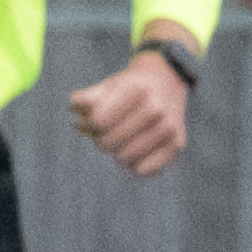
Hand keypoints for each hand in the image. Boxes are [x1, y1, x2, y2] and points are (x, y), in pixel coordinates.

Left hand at [68, 46, 192, 177]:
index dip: (92, 124)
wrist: (166, 82)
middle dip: (102, 141)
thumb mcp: (107, 85)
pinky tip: (136, 159)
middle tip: (109, 134)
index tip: (98, 119)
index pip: (98, 122)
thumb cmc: (128, 87)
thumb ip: (87, 98)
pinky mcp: (177, 144)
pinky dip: (136, 168)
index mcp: (135, 90)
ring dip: (118, 155)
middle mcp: (155, 108)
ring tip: (123, 143)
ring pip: (125, 158)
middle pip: (109, 142)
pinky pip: (147, 170)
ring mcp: (168, 127)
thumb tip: (74, 107)